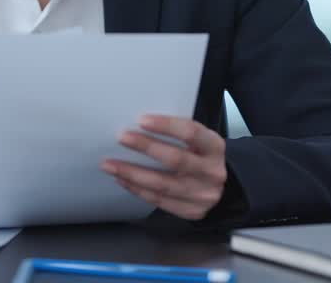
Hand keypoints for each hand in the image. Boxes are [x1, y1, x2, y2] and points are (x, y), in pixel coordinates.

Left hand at [101, 114, 227, 219]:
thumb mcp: (198, 141)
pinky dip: (137, 189)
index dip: (166, 125)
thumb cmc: (201, 157)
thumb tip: (138, 126)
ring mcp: (203, 195)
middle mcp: (212, 172)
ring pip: (163, 184)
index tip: (142, 120)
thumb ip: (177, 135)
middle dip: (146, 147)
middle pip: (176, 159)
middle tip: (122, 138)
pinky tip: (122, 179)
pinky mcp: (192, 211)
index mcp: (214, 147)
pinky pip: (159, 200)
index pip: (191, 133)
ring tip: (110, 165)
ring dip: (132, 173)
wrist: (221, 188)